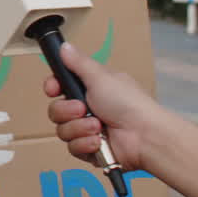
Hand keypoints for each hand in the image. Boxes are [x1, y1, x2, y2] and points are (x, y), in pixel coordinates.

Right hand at [43, 44, 161, 171]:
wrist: (144, 136)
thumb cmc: (128, 103)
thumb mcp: (100, 77)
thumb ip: (78, 62)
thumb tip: (64, 46)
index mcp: (90, 88)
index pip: (59, 86)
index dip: (52, 88)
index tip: (53, 89)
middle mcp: (87, 108)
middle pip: (56, 110)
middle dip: (66, 110)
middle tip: (83, 108)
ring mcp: (88, 130)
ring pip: (62, 130)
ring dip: (78, 128)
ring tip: (97, 127)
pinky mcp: (90, 149)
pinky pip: (72, 147)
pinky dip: (85, 143)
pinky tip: (99, 140)